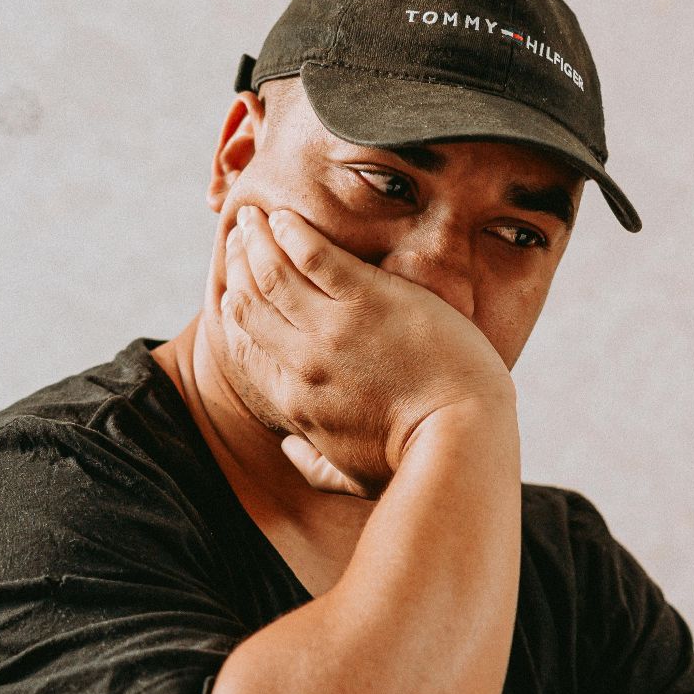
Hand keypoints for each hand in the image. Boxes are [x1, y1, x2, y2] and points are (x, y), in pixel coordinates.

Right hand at [217, 205, 514, 496]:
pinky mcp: (369, 301)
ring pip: (273, 271)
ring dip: (257, 238)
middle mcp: (301, 362)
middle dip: (240, 262)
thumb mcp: (353, 477)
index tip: (233, 283)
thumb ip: (314, 463)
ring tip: (254, 216)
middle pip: (252, 301)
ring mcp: (332, 330)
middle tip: (241, 234)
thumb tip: (291, 448)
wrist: (460, 438)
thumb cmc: (415, 462)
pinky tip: (287, 217)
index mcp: (295, 402)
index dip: (234, 306)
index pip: (246, 344)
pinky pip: (315, 255)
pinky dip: (293, 232)